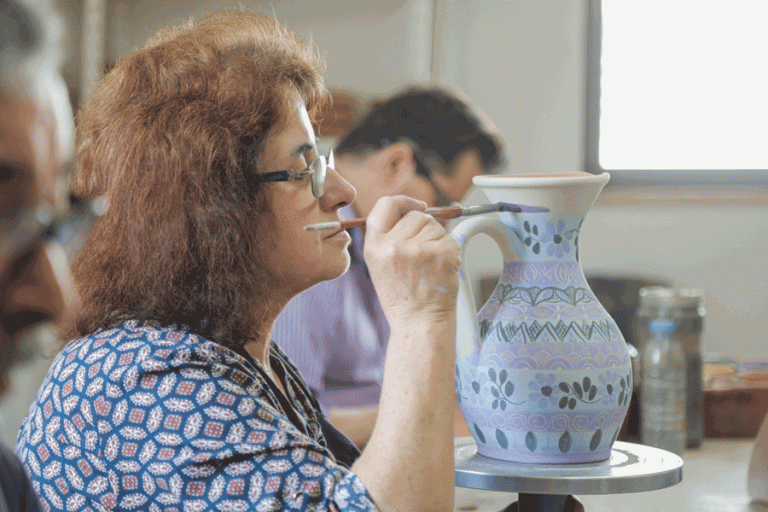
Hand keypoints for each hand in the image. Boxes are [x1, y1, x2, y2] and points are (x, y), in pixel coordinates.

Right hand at [363, 195, 460, 322]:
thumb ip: (389, 237)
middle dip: (425, 230)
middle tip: (423, 258)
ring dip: (438, 242)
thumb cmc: (404, 298)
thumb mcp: (381, 265)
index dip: (403, 201)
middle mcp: (392, 246)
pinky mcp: (439, 254)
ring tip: (430, 268)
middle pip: (417, 215)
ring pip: (435, 227)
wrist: (419, 325)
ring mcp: (417, 249)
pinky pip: (450, 239)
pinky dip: (451, 253)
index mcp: (374, 246)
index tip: (416, 204)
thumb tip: (411, 209)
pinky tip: (442, 272)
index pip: (385, 205)